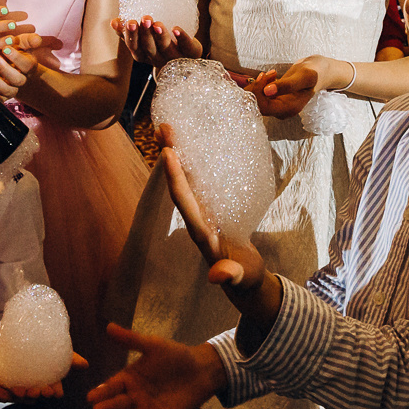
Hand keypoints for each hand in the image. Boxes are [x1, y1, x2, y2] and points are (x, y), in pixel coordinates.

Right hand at [87, 323, 225, 408]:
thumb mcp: (153, 345)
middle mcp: (134, 396)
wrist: (201, 370)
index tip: (90, 397)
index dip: (101, 392)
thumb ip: (131, 339)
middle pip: (116, 405)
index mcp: (129, 378)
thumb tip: (108, 326)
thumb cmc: (176, 356)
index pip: (111, 387)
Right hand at [112, 16, 203, 65]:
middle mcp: (159, 58)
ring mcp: (175, 57)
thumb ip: (128, 32)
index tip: (128, 22)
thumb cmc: (162, 46)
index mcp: (145, 55)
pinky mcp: (192, 53)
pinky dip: (182, 38)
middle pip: (150, 48)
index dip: (130, 36)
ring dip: (160, 35)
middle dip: (145, 33)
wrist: (188, 63)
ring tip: (157, 23)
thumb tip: (114, 22)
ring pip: (166, 48)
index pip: (135, 47)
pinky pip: (187, 47)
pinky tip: (176, 29)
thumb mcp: (144, 41)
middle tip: (144, 19)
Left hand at [157, 135, 271, 309]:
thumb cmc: (245, 278)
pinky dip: (192, 164)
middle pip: (179, 184)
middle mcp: (197, 219)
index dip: (175, 177)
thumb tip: (217, 276)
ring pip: (187, 180)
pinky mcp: (212, 211)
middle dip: (170, 156)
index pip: (184, 201)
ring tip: (170, 129)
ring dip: (177, 155)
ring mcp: (203, 214)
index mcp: (201, 231)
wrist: (245, 282)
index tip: (168, 152)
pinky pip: (198, 183)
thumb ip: (230, 276)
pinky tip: (193, 147)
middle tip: (163, 126)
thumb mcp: (241, 277)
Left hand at [250, 57, 340, 118]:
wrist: (320, 71)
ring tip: (270, 73)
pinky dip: (260, 84)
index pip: (263, 107)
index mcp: (289, 109)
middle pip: (257, 105)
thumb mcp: (304, 77)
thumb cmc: (314, 73)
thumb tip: (268, 91)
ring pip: (257, 100)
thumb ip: (287, 85)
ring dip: (258, 85)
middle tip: (266, 74)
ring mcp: (277, 105)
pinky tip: (270, 75)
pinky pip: (260, 96)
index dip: (259, 93)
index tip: (265, 77)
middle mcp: (281, 111)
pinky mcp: (275, 99)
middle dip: (257, 88)